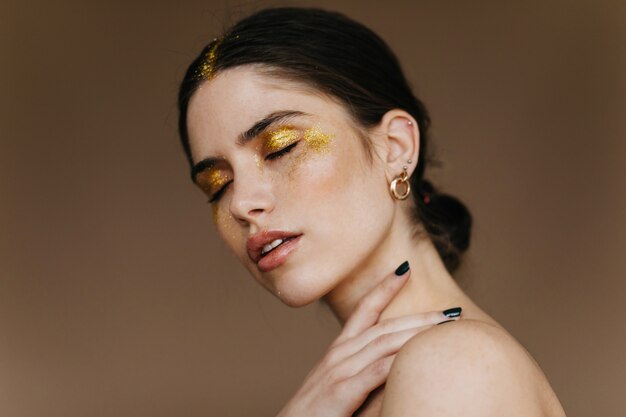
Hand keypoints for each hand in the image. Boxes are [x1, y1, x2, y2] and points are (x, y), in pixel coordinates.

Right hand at [276, 262, 461, 416]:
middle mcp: (338, 355)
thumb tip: (396, 374)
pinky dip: (399, 358)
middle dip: (419, 316)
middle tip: (451, 310)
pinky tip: (419, 352)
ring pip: (384, 342)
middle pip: (384, 326)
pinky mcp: (340, 391)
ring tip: (446, 324)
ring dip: (417, 330)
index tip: (404, 270)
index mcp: (338, 353)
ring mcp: (338, 371)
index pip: (363, 312)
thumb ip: (366, 380)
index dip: (384, 289)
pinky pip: (376, 370)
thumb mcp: (341, 391)